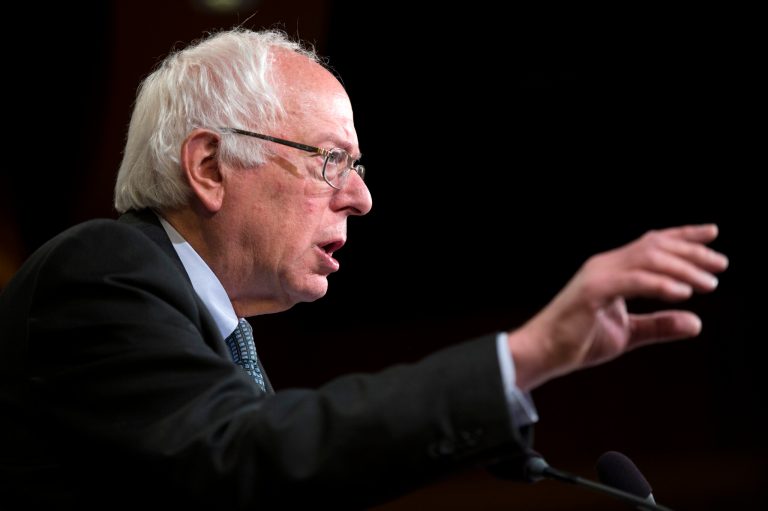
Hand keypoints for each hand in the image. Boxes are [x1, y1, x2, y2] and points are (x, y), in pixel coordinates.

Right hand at [508, 224, 728, 391]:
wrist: (543, 352)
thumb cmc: (578, 341)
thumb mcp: (628, 333)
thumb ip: (659, 325)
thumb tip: (697, 322)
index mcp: (612, 269)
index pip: (651, 243)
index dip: (683, 235)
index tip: (713, 234)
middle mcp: (605, 264)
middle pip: (654, 246)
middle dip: (691, 250)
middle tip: (721, 264)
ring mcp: (598, 275)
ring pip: (647, 259)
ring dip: (682, 268)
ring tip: (709, 283)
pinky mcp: (593, 291)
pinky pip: (633, 281)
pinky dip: (660, 284)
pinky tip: (683, 293)